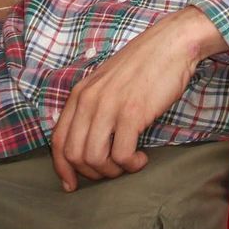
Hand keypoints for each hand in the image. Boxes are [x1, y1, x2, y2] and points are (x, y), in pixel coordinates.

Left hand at [51, 7, 226, 191]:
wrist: (171, 44)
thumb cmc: (143, 65)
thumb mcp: (105, 82)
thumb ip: (92, 105)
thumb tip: (86, 140)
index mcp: (80, 93)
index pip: (58, 141)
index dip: (63, 168)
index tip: (72, 184)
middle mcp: (89, 100)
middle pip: (74, 155)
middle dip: (92, 173)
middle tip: (112, 170)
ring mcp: (109, 106)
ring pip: (95, 159)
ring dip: (112, 171)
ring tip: (128, 163)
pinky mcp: (132, 113)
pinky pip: (122, 155)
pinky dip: (131, 165)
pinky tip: (142, 158)